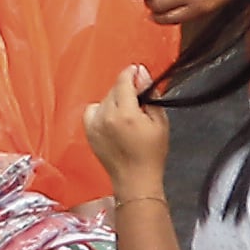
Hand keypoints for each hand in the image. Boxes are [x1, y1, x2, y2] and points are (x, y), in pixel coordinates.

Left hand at [82, 63, 170, 191]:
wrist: (134, 178)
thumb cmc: (151, 154)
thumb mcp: (160, 122)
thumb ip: (150, 97)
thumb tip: (143, 77)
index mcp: (125, 113)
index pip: (123, 81)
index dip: (132, 73)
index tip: (138, 71)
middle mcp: (105, 117)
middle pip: (114, 89)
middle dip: (127, 88)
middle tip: (141, 96)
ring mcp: (94, 124)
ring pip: (104, 99)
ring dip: (116, 99)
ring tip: (128, 111)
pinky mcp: (88, 131)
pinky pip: (93, 110)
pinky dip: (103, 109)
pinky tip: (114, 118)